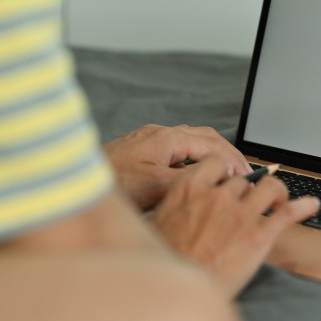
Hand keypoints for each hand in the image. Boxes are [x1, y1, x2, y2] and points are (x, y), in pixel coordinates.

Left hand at [104, 124, 251, 209]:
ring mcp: (150, 140)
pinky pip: (178, 149)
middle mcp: (160, 134)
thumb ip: (189, 179)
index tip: (247, 176)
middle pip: (206, 138)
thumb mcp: (155, 186)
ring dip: (212, 155)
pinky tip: (195, 175)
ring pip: (192, 142)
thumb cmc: (110, 184)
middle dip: (228, 154)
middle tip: (243, 174)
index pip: (213, 144)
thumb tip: (217, 177)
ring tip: (225, 174)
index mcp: (168, 138)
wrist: (73, 182)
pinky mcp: (142, 150)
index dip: (234, 160)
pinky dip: (195, 159)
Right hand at [150, 156, 319, 297]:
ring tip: (277, 200)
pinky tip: (311, 205)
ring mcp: (241, 214)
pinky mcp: (260, 235)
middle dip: (247, 191)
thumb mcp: (156, 224)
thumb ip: (172, 205)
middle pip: (242, 180)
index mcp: (190, 190)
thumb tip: (176, 202)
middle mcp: (217, 196)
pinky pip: (287, 213)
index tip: (230, 177)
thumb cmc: (164, 263)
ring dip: (275, 193)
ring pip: (269, 187)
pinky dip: (303, 206)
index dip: (227, 170)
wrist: (177, 294)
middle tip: (249, 203)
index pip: (216, 163)